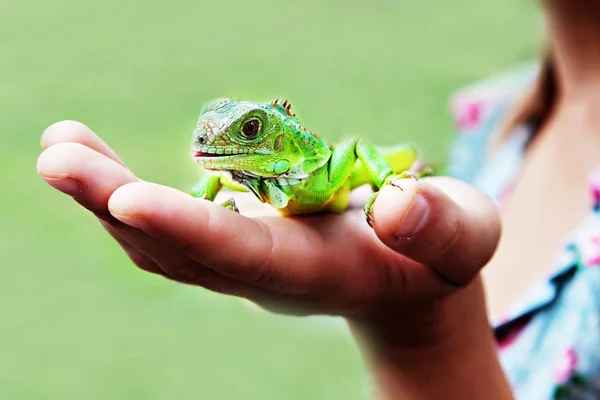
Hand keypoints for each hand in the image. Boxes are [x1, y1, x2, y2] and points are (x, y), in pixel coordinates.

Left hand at [37, 120, 500, 316]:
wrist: (409, 285)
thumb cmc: (442, 255)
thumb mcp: (462, 235)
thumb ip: (439, 225)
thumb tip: (394, 207)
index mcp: (316, 272)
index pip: (243, 256)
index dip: (188, 229)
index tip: (124, 197)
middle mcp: (263, 276)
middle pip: (177, 252)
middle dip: (114, 206)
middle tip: (56, 154)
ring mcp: (241, 264)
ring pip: (159, 245)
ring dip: (103, 199)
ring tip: (61, 146)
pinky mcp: (232, 245)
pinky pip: (167, 228)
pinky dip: (123, 198)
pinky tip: (96, 164)